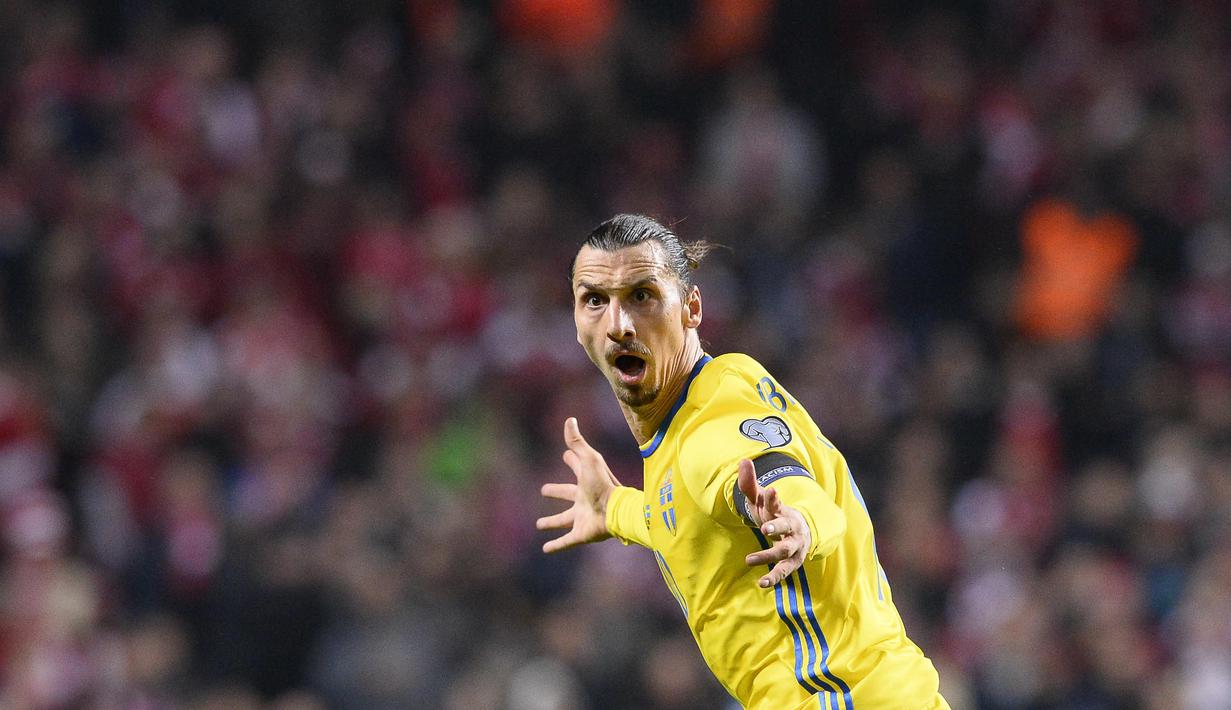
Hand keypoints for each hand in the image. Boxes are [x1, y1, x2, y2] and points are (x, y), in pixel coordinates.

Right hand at [536, 417, 620, 552]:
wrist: (616, 511)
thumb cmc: (603, 484)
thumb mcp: (588, 460)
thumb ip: (577, 442)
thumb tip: (570, 419)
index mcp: (586, 482)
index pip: (577, 468)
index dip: (571, 460)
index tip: (565, 454)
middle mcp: (583, 500)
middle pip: (568, 494)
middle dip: (556, 491)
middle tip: (543, 489)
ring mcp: (582, 518)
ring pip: (564, 520)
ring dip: (552, 522)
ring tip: (539, 524)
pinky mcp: (581, 534)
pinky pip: (566, 541)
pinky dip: (556, 546)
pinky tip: (545, 549)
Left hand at [737, 458, 812, 587]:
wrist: (798, 531)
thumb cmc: (774, 513)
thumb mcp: (761, 499)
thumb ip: (749, 484)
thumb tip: (743, 461)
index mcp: (782, 510)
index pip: (777, 502)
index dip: (773, 498)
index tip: (770, 491)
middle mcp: (791, 527)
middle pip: (786, 526)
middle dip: (777, 526)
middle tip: (765, 528)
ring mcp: (794, 546)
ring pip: (785, 551)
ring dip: (768, 555)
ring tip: (749, 560)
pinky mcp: (793, 562)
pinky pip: (784, 571)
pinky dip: (774, 577)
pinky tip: (761, 583)